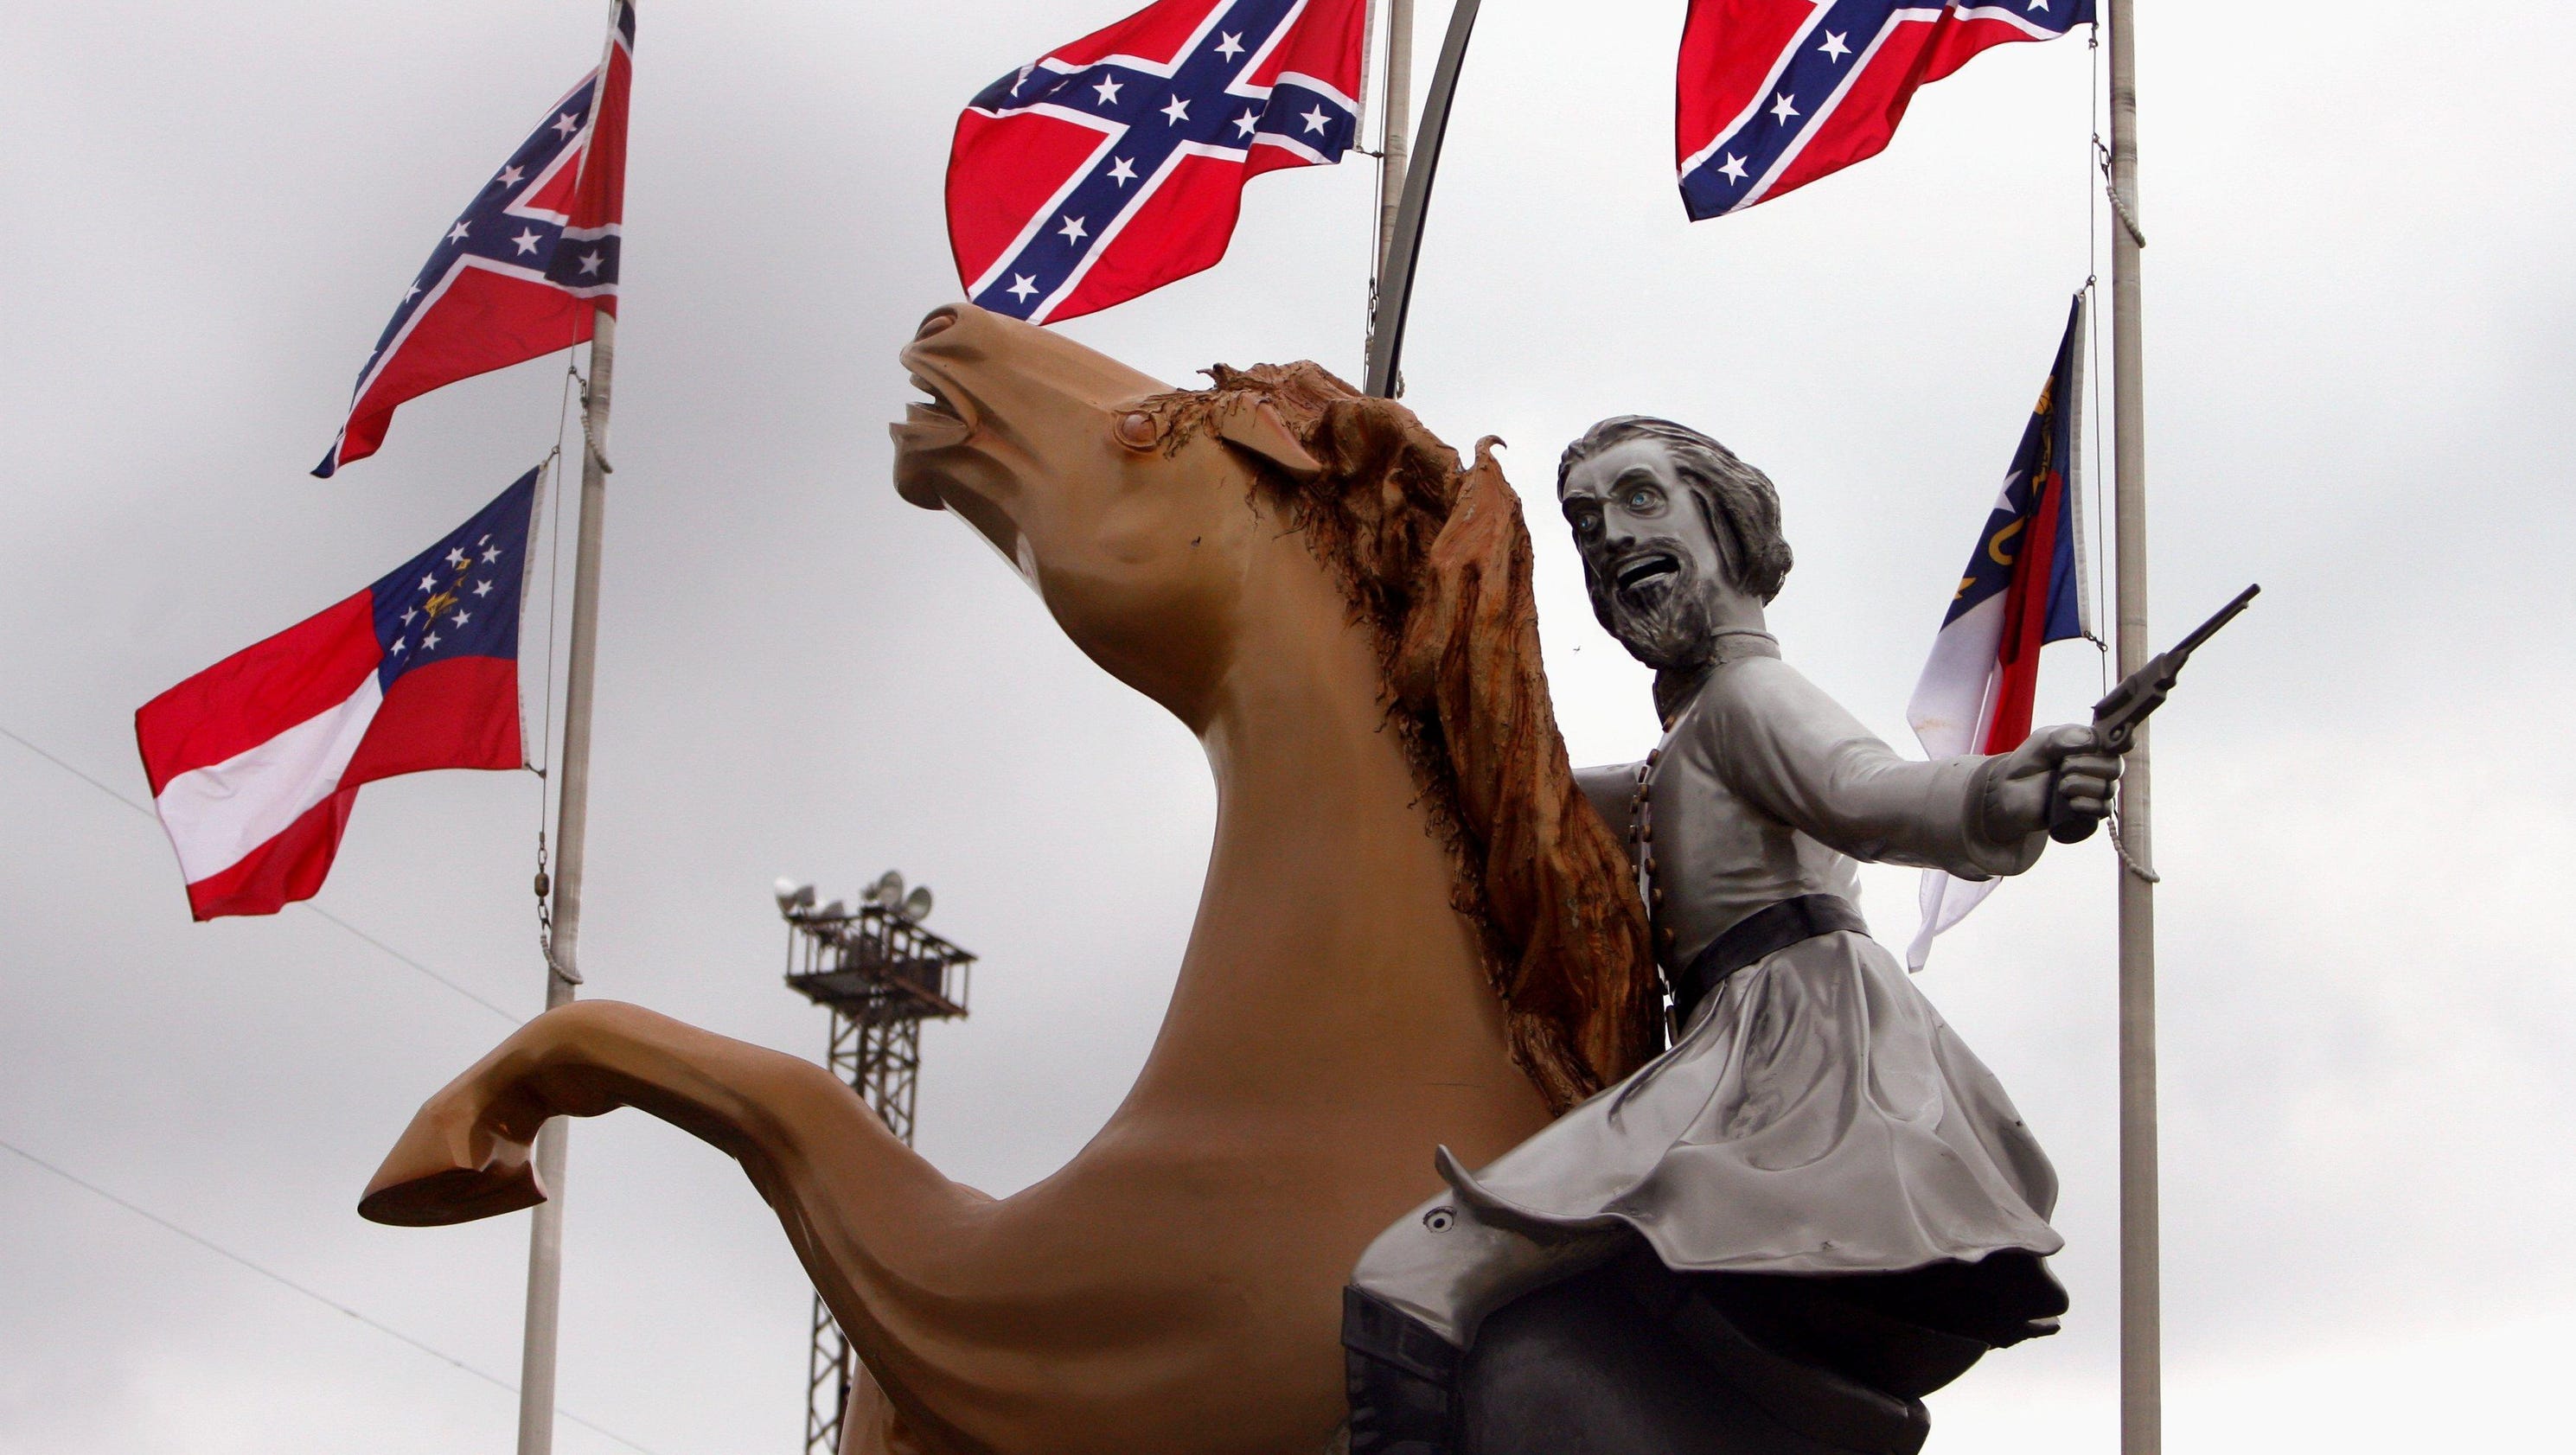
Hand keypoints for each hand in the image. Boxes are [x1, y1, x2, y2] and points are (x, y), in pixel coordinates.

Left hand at [1983, 724, 2122, 840]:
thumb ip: (2063, 736)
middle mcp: (2099, 768)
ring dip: (2082, 785)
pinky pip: (2104, 810)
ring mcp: (2095, 791)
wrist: (2010, 792)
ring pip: (2109, 789)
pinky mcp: (2089, 812)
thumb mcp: (2041, 741)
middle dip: (2088, 766)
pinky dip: (2088, 805)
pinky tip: (2071, 802)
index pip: (2117, 743)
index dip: (2115, 743)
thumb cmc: (2029, 762)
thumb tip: (2092, 741)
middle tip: (2063, 767)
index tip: (2096, 746)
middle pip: (2115, 767)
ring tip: (2060, 785)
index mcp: (2092, 747)